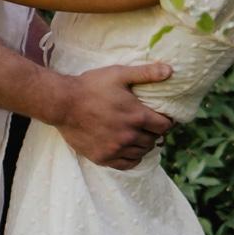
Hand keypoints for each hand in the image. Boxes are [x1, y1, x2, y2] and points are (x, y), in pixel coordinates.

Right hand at [53, 63, 173, 169]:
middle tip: (148, 126)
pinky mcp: (103, 157)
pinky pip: (126, 164)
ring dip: (143, 145)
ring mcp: (116, 149)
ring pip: (141, 153)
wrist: (63, 103)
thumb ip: (146, 73)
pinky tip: (128, 149)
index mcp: (137, 116)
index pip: (164, 126)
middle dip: (153, 132)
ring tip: (138, 136)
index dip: (165, 121)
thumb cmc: (91, 86)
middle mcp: (129, 136)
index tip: (161, 118)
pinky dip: (131, 158)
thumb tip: (170, 71)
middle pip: (153, 140)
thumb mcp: (119, 74)